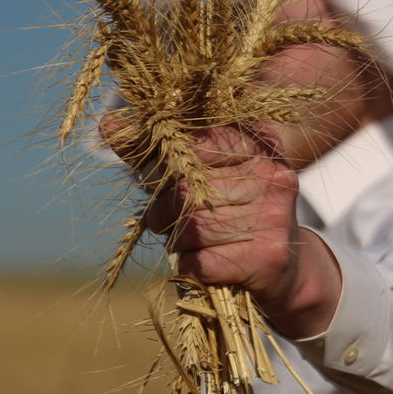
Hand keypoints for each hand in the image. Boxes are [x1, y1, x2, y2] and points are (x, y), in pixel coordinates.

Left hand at [106, 119, 341, 338]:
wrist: (284, 270)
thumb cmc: (229, 212)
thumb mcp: (196, 174)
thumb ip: (154, 150)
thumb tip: (108, 123)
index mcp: (257, 142)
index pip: (192, 143)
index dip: (163, 166)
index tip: (159, 181)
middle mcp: (272, 173)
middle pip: (186, 190)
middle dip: (163, 211)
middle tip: (166, 221)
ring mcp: (274, 216)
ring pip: (192, 228)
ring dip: (177, 243)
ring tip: (189, 243)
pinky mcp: (268, 257)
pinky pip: (201, 262)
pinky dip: (189, 267)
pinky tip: (202, 263)